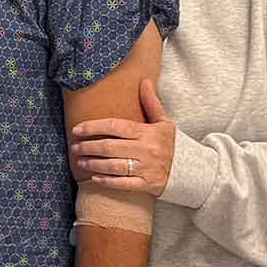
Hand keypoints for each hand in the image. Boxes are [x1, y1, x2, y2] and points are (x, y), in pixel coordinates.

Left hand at [68, 78, 175, 194]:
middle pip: (109, 147)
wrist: (191, 170)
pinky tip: (94, 178)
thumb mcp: (164, 122)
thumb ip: (151, 103)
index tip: (77, 129)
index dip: (93, 127)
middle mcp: (146, 150)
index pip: (115, 126)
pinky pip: (123, 184)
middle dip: (88, 146)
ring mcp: (147, 168)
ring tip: (80, 161)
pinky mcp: (148, 185)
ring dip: (93, 163)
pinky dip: (107, 181)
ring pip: (113, 166)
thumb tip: (144, 81)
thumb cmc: (171, 144)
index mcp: (147, 132)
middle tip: (74, 146)